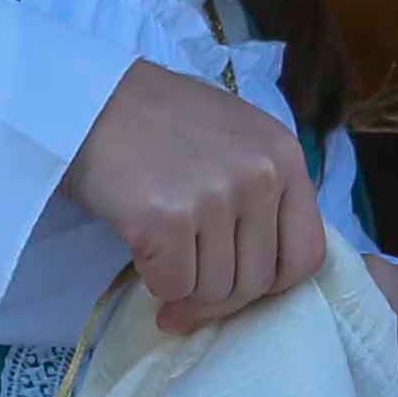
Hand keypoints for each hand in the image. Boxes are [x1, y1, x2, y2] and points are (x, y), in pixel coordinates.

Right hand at [63, 60, 327, 332]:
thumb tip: (259, 284)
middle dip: (219, 296)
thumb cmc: (160, 123)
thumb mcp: (237, 142)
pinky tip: (142, 250)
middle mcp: (261, 175)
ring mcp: (216, 196)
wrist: (90, 100)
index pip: (306, 255)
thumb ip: (262, 199)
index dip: (271, 285)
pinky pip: (173, 286)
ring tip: (163, 256)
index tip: (237, 289)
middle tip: (186, 292)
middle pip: (257, 281)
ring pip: (214, 289)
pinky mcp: (167, 219)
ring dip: (184, 288)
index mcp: (285, 157)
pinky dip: (154, 282)